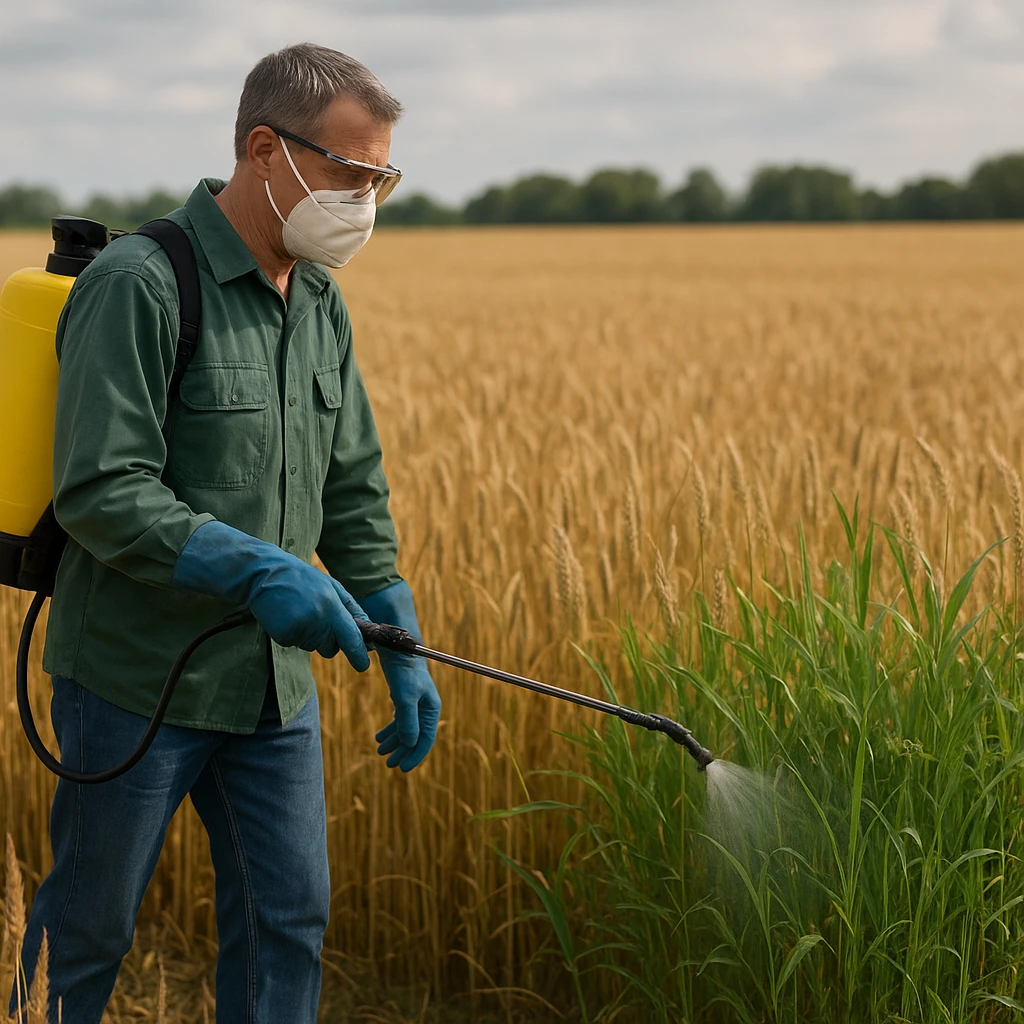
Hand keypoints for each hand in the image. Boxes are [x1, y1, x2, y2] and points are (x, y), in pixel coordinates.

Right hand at [172, 521, 369, 670]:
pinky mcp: (283, 634)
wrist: (264, 572)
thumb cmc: (301, 579)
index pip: (351, 637)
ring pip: (311, 646)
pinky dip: (290, 633)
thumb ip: (350, 607)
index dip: (358, 654)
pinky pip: (292, 643)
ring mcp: (301, 628)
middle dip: (327, 641)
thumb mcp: (331, 585)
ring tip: (297, 609)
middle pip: (331, 648)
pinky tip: (285, 615)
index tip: (363, 665)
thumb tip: (366, 627)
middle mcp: (319, 619)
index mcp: (333, 606)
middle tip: (314, 617)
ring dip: (307, 635)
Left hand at [374, 655, 440, 771]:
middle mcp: (425, 706)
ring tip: (379, 750)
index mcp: (431, 708)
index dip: (415, 755)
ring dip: (394, 741)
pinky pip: (399, 718)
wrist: (397, 647)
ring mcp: (415, 701)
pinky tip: (379, 736)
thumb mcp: (405, 698)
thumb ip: (408, 721)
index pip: (426, 738)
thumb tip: (410, 744)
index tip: (402, 769)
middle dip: (402, 751)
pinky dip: (391, 729)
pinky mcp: (404, 695)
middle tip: (388, 763)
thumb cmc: (404, 671)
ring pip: (406, 728)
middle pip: (415, 735)